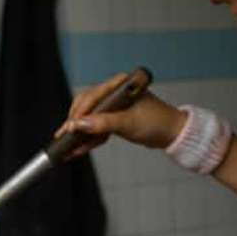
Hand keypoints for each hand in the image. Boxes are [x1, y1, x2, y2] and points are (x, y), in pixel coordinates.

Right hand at [53, 70, 186, 161]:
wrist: (172, 134)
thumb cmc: (157, 122)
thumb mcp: (128, 123)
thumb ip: (103, 123)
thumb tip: (78, 124)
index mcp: (119, 85)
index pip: (91, 96)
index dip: (78, 112)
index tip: (69, 127)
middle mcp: (114, 93)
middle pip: (86, 106)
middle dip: (75, 124)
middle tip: (63, 137)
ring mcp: (113, 107)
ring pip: (89, 119)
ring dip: (79, 134)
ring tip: (67, 147)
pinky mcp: (114, 119)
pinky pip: (96, 128)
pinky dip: (88, 139)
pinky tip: (77, 149)